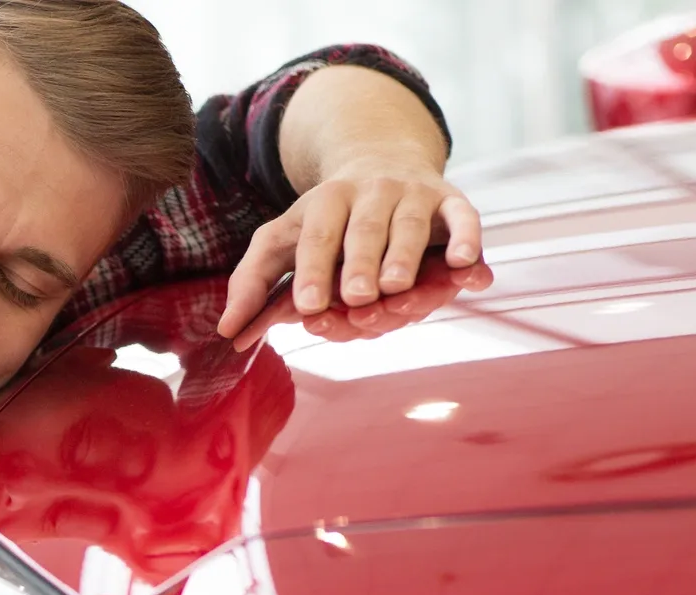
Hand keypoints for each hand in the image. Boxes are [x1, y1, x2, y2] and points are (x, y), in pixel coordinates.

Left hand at [218, 159, 482, 339]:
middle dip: (360, 265)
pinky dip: (467, 239)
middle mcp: (370, 193)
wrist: (381, 161)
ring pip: (411, 225)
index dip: (313, 272)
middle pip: (365, 231)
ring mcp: (413, 194)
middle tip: (356, 297)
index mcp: (325, 202)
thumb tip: (227, 332)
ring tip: (398, 287)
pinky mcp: (451, 200)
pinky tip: (464, 265)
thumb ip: (254, 283)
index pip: (316, 238)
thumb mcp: (282, 241)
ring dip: (405, 256)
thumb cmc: (325, 220)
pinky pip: (463, 216)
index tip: (308, 307)